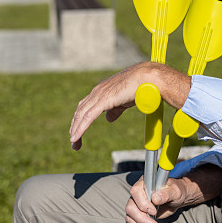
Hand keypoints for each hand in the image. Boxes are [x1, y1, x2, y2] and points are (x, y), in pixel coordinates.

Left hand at [69, 62, 190, 149]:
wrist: (146, 79)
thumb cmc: (139, 87)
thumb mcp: (123, 101)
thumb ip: (115, 110)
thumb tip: (108, 119)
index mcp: (101, 91)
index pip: (85, 106)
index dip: (79, 119)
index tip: (78, 132)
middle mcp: (97, 92)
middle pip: (80, 111)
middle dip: (75, 126)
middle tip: (74, 142)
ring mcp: (99, 95)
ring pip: (81, 115)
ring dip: (76, 130)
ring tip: (74, 143)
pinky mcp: (103, 101)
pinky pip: (88, 117)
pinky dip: (80, 128)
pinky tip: (76, 137)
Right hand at [124, 176, 191, 222]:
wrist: (177, 199)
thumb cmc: (176, 191)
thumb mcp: (175, 191)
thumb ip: (166, 194)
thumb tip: (155, 198)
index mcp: (144, 183)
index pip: (136, 192)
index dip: (142, 203)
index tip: (153, 212)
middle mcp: (137, 195)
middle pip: (131, 208)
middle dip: (142, 220)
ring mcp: (136, 206)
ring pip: (130, 218)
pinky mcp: (138, 216)